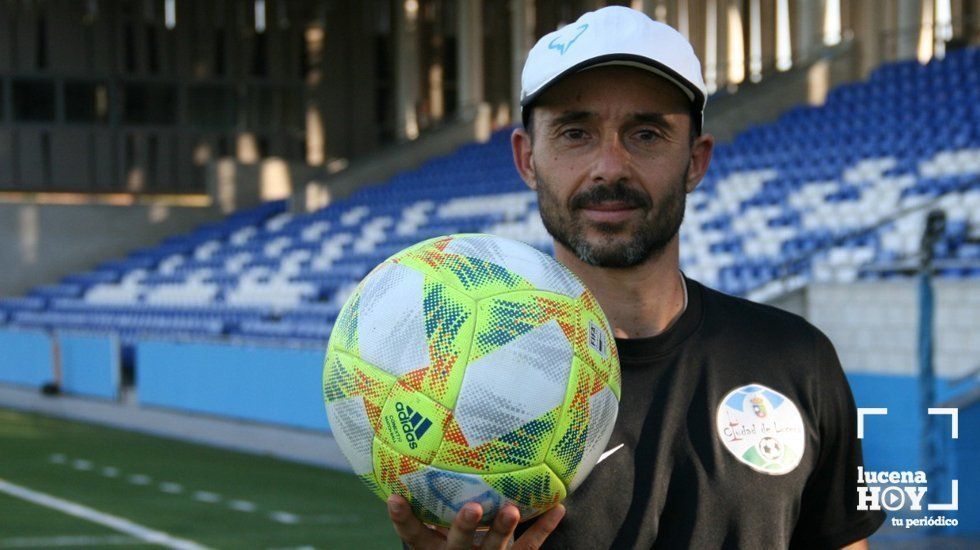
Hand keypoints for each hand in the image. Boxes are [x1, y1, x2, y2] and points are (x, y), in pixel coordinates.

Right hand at [387, 494, 565, 549]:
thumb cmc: (451, 541)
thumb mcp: (436, 528)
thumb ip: (431, 498)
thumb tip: (416, 446)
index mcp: (432, 547)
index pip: (413, 534)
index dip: (402, 518)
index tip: (394, 497)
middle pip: (457, 543)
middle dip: (465, 526)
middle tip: (473, 508)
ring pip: (494, 549)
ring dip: (503, 529)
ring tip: (513, 509)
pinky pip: (528, 548)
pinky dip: (543, 528)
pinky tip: (559, 508)